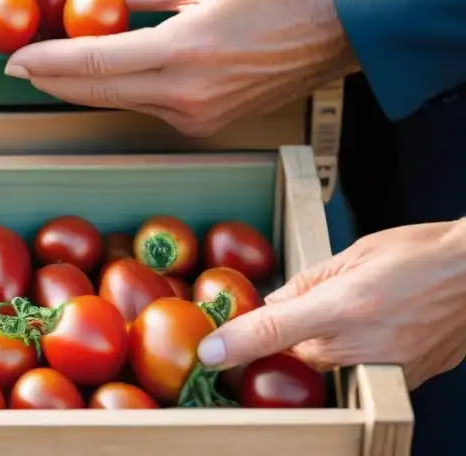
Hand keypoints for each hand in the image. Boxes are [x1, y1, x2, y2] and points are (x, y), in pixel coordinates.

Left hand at [4, 0, 358, 135]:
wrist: (336, 29)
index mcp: (181, 53)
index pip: (94, 64)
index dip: (46, 63)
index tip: (12, 60)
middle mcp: (185, 95)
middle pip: (96, 94)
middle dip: (52, 80)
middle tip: (19, 66)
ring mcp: (197, 116)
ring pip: (119, 103)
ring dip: (84, 85)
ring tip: (55, 61)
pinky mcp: (207, 124)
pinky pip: (147, 107)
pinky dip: (121, 90)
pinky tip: (107, 71)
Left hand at [196, 220, 465, 389]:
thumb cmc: (424, 253)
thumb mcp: (355, 253)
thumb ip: (307, 283)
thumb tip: (275, 304)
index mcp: (342, 305)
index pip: (273, 330)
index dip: (236, 344)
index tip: (210, 353)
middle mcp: (361, 343)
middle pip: (295, 356)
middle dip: (285, 338)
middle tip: (294, 313)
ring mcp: (384, 368)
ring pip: (326, 368)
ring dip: (321, 346)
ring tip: (350, 312)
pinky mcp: (406, 380)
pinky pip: (359, 374)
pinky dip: (353, 355)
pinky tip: (371, 327)